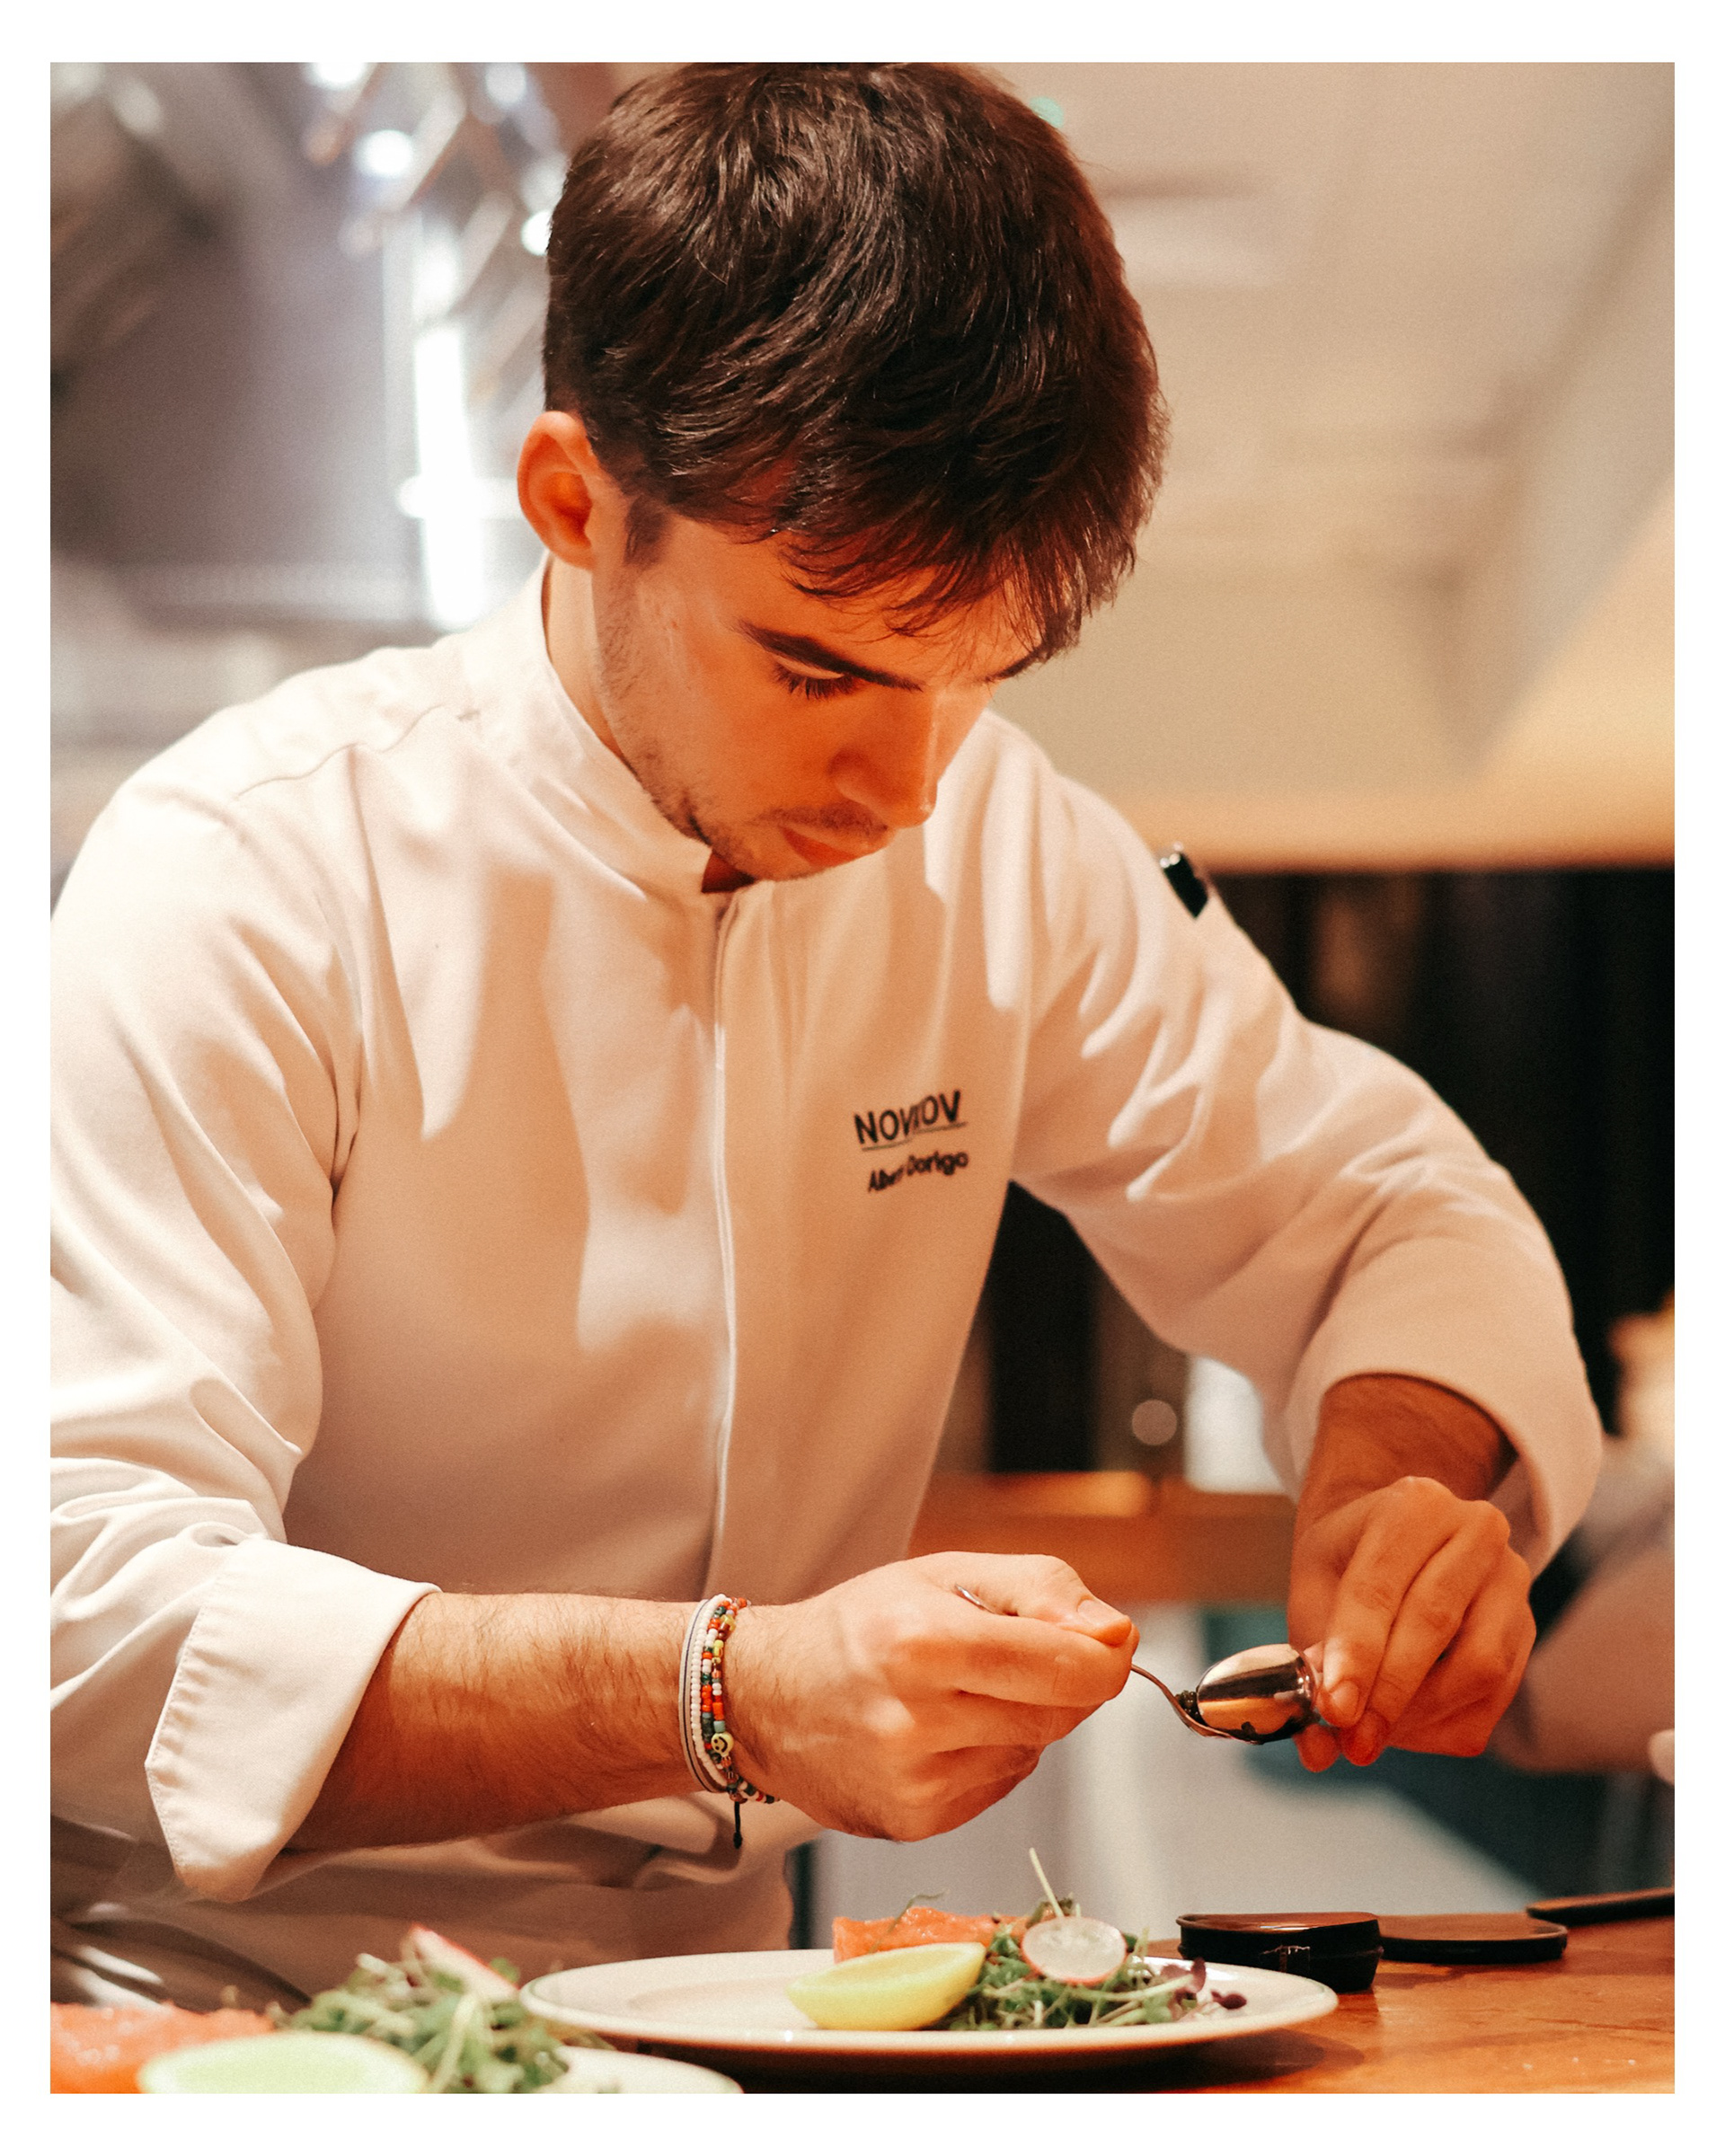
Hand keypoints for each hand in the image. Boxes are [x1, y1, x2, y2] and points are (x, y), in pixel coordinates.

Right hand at [721, 1553, 1136, 1838]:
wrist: (765, 1696)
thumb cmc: (859, 1625)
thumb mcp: (946, 1573)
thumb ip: (1044, 1590)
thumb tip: (1119, 1635)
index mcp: (923, 1641)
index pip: (1070, 1667)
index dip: (1106, 1655)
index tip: (1105, 1642)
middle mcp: (914, 1718)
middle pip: (1060, 1713)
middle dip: (1060, 1681)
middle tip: (1013, 1654)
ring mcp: (913, 1780)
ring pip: (1033, 1750)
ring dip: (1022, 1719)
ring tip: (958, 1692)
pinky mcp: (913, 1821)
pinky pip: (999, 1785)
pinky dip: (990, 1755)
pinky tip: (941, 1731)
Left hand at [1287, 1375, 1533, 1771]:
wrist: (1394, 1540)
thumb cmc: (1349, 1564)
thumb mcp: (1314, 1590)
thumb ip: (1311, 1663)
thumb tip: (1316, 1749)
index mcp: (1413, 1506)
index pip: (1380, 1588)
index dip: (1357, 1656)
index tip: (1335, 1710)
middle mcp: (1475, 1532)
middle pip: (1434, 1624)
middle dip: (1389, 1695)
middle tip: (1353, 1742)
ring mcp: (1512, 1580)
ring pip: (1479, 1667)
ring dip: (1420, 1715)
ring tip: (1374, 1731)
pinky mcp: (1527, 1628)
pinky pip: (1495, 1697)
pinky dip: (1445, 1724)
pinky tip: (1407, 1722)